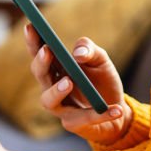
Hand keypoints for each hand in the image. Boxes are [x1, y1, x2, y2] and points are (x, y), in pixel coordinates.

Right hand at [24, 24, 131, 145]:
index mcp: (57, 68)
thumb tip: (78, 53)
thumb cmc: (104, 82)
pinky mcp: (74, 124)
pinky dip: (100, 114)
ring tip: (68, 81)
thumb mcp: (101, 60)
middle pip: (39, 75)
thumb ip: (90, 50)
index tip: (31, 26)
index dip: (33, 41)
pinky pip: (83, 119)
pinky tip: (116, 109)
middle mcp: (52, 87)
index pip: (39, 52)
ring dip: (56, 90)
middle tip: (46, 51)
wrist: (118, 111)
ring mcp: (60, 107)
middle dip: (41, 63)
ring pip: (48, 101)